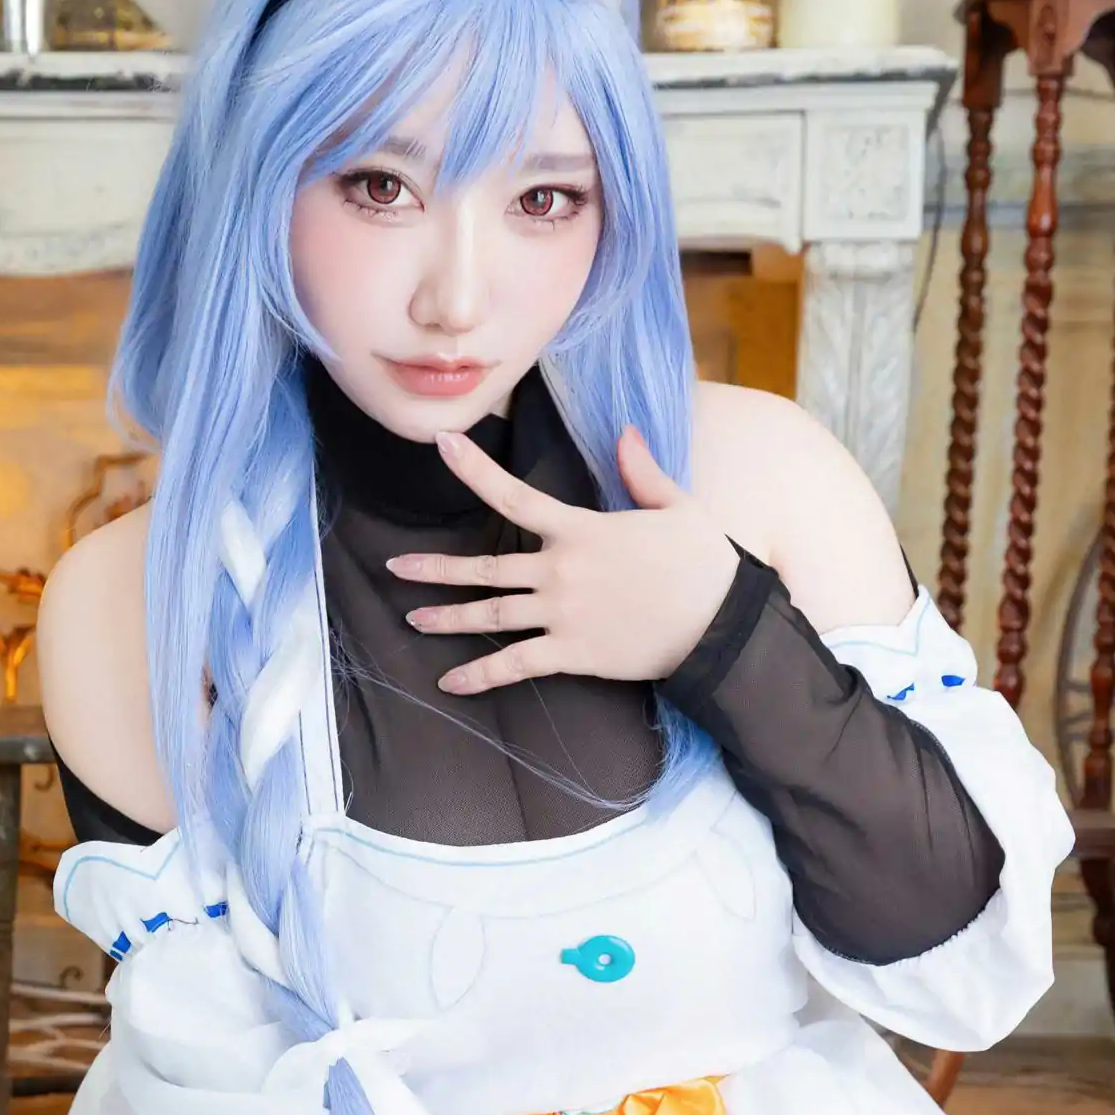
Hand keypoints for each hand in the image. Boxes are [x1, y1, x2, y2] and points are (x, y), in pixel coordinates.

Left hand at [384, 425, 741, 694]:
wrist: (720, 623)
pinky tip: (449, 682)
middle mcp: (560, 570)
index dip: (473, 469)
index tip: (440, 443)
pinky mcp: (571, 654)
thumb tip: (625, 432)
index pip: (513, 494)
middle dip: (436, 569)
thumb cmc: (702, 563)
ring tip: (411, 619)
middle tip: (394, 568)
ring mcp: (561, 614)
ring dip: (446, 618)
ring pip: (490, 615)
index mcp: (579, 529)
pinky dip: (480, 675)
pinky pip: (515, 665)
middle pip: (484, 567)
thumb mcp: (676, 506)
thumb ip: (641, 471)